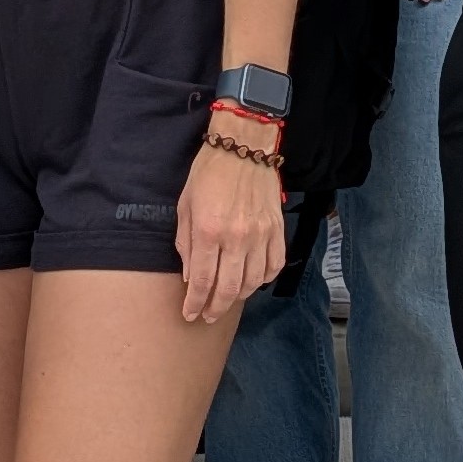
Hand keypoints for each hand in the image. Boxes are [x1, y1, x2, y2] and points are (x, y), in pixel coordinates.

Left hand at [175, 111, 287, 323]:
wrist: (243, 145)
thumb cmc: (208, 173)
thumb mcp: (185, 206)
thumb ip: (186, 244)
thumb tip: (190, 276)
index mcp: (209, 231)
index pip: (202, 281)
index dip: (195, 304)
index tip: (190, 314)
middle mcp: (237, 237)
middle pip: (228, 289)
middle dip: (215, 308)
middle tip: (207, 315)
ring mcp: (260, 235)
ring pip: (253, 282)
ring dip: (239, 297)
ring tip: (228, 299)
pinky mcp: (276, 229)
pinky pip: (274, 265)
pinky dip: (264, 279)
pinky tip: (253, 281)